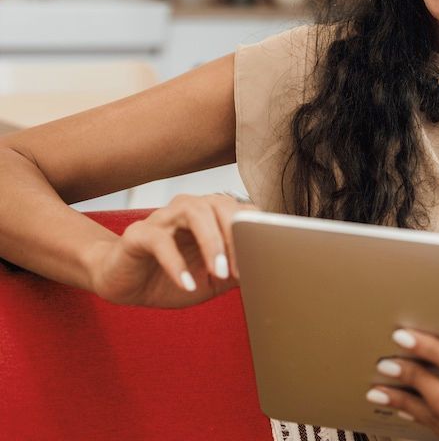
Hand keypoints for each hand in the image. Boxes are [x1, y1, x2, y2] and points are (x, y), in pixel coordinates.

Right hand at [88, 193, 257, 307]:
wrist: (123, 282)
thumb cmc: (169, 277)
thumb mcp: (210, 281)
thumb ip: (235, 272)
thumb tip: (265, 272)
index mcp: (210, 215)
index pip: (240, 210)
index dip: (254, 231)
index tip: (262, 260)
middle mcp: (189, 209)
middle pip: (220, 204)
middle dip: (234, 235)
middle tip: (238, 270)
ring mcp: (163, 218)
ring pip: (194, 212)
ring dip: (211, 242)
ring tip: (218, 272)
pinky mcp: (138, 234)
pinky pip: (159, 240)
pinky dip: (176, 263)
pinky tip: (186, 283)